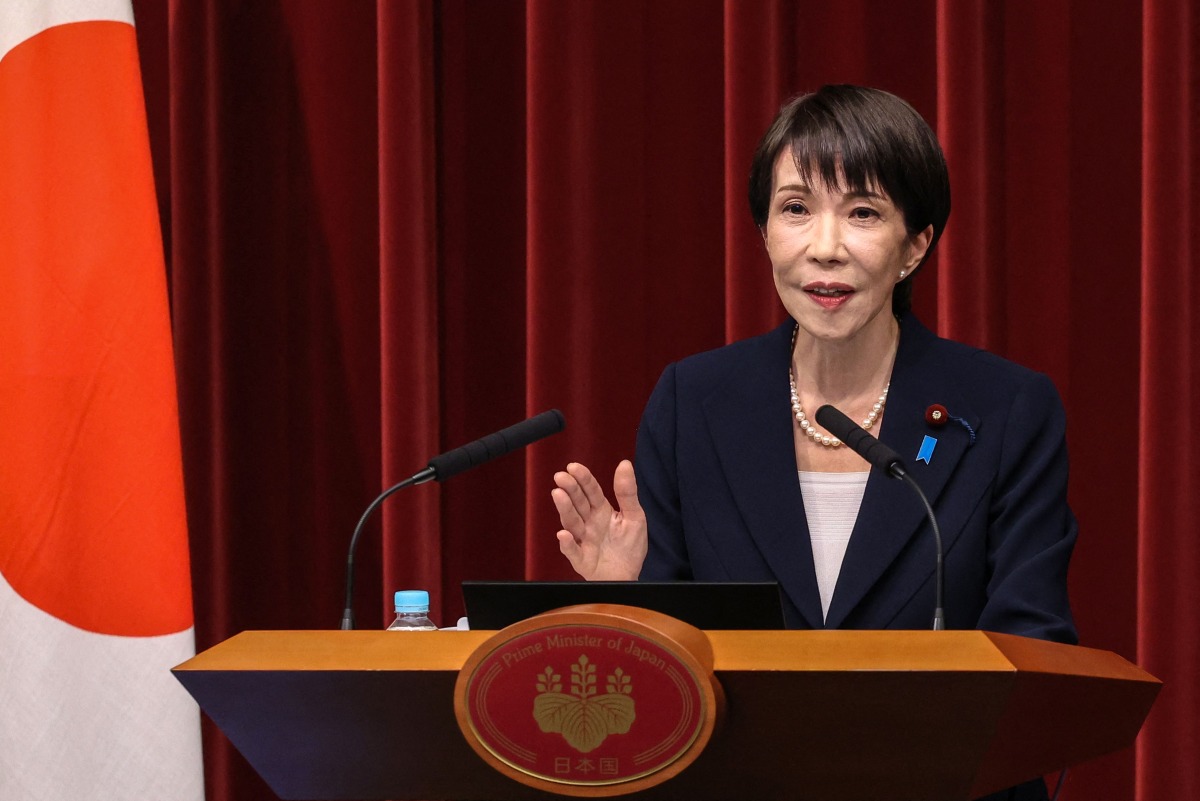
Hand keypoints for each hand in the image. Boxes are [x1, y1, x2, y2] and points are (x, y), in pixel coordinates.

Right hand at [551, 460, 646, 580]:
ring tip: (558, 494)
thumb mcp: (635, 516)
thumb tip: (624, 463)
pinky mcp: (581, 559)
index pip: (591, 491)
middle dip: (569, 489)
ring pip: (571, 523)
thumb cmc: (629, 546)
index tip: (573, 467)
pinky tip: (564, 535)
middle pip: (578, 503)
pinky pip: (572, 551)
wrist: (628, 576)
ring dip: (564, 509)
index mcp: (601, 511)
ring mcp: (583, 540)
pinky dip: (567, 544)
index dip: (583, 478)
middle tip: (560, 476)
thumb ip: (627, 492)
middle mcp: (589, 523)